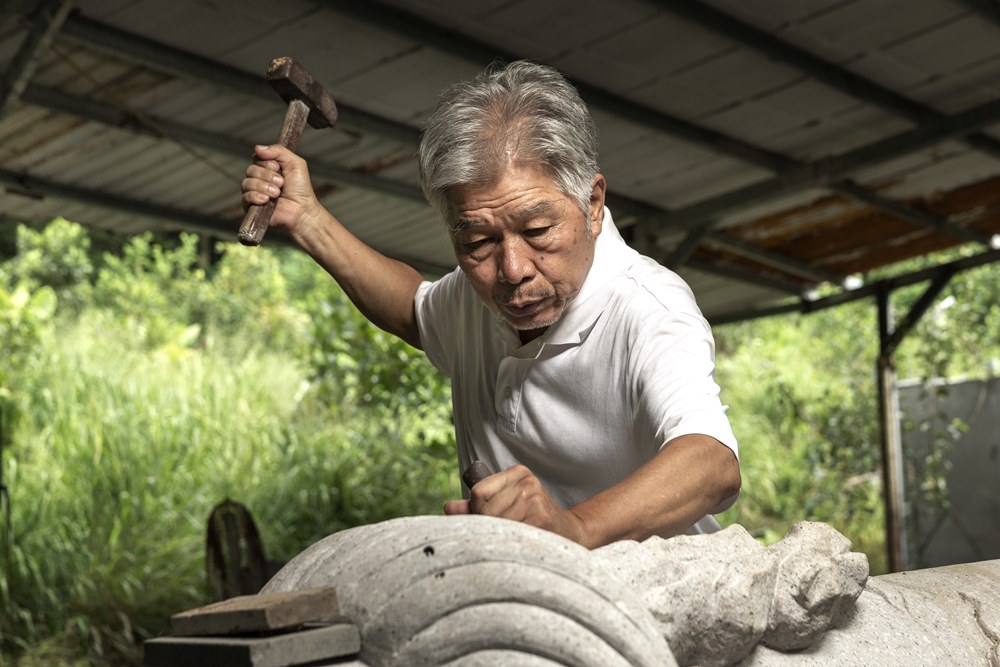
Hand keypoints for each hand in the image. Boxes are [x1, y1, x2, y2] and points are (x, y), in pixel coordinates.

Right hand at [241, 144, 322, 235]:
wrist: (302, 210)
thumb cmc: (300, 188)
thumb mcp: (295, 163)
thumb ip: (279, 151)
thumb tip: (257, 147)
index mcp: (267, 168)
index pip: (256, 158)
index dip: (266, 162)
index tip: (278, 167)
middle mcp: (258, 179)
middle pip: (250, 170)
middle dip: (267, 176)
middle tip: (281, 183)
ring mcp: (253, 192)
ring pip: (247, 183)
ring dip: (264, 187)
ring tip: (277, 193)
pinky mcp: (251, 206)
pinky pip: (245, 197)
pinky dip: (256, 196)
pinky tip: (266, 200)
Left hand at [444, 464, 589, 544]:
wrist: (570, 532)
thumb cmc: (534, 519)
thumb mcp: (506, 505)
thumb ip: (476, 506)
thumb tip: (448, 508)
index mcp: (516, 473)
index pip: (478, 492)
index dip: (478, 512)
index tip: (489, 522)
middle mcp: (526, 481)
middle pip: (485, 508)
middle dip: (488, 526)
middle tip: (501, 535)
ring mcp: (534, 497)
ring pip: (496, 522)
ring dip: (500, 536)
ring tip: (513, 539)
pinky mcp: (540, 515)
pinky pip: (510, 532)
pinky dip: (510, 542)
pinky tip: (520, 543)